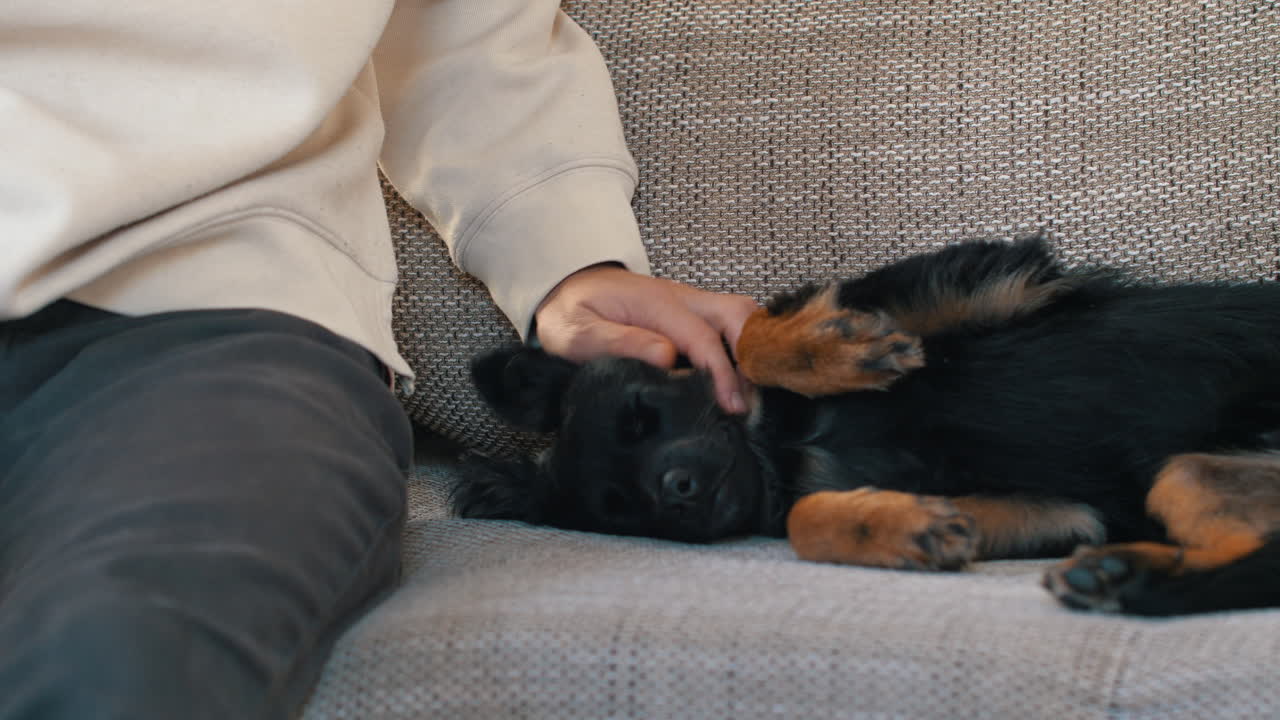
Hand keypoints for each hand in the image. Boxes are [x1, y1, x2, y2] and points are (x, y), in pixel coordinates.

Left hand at [534, 264, 758, 413]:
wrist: (562, 289)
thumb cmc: (569, 313)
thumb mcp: (578, 332)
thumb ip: (620, 343)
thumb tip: (666, 358)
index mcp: (655, 302)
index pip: (703, 337)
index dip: (722, 373)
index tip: (731, 406)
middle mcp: (680, 298)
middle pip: (737, 313)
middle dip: (753, 354)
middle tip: (749, 401)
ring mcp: (687, 304)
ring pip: (737, 316)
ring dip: (751, 350)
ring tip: (749, 395)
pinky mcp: (688, 314)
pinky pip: (726, 325)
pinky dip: (740, 348)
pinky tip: (737, 380)